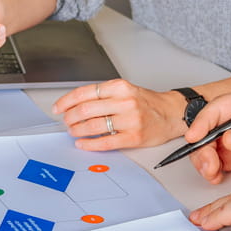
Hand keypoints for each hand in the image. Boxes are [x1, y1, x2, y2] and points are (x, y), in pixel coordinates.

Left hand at [52, 79, 186, 150]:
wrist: (172, 113)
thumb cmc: (147, 102)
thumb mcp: (125, 90)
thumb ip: (102, 95)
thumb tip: (74, 104)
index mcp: (120, 87)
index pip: (85, 93)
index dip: (66, 101)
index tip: (58, 108)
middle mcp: (125, 102)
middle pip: (85, 110)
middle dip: (70, 118)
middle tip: (66, 122)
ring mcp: (130, 120)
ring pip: (93, 126)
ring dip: (77, 131)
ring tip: (74, 132)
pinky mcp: (133, 137)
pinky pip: (105, 142)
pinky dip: (89, 144)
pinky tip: (82, 143)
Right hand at [182, 90, 230, 182]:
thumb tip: (228, 139)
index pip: (214, 110)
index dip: (201, 123)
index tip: (194, 138)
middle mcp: (230, 119)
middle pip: (204, 132)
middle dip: (201, 150)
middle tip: (209, 165)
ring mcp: (228, 138)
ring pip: (204, 149)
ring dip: (203, 162)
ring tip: (213, 173)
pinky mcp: (230, 154)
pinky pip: (212, 162)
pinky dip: (210, 171)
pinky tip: (216, 177)